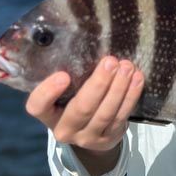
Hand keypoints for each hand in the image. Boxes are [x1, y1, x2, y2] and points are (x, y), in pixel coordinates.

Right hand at [26, 56, 143, 153]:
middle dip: (98, 84)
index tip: (63, 75)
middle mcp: (64, 129)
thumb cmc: (73, 99)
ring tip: (127, 67)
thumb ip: (69, 73)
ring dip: (119, 88)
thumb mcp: (64, 91)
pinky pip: (121, 117)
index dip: (48, 92)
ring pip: (105, 113)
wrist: (88, 131)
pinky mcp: (108, 139)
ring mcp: (87, 137)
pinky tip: (137, 80)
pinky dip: (131, 97)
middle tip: (111, 62)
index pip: (38, 106)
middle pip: (81, 108)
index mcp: (47, 114)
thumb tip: (85, 36)